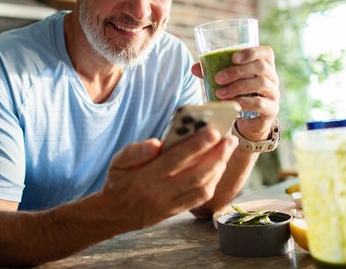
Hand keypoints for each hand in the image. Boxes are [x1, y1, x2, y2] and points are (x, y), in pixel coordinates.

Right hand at [100, 130, 237, 230]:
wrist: (116, 214)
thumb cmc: (119, 181)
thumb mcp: (117, 161)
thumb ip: (135, 151)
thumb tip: (156, 144)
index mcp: (144, 178)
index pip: (175, 160)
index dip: (196, 146)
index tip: (213, 132)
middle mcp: (159, 193)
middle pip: (195, 174)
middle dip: (216, 156)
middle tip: (230, 139)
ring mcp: (170, 205)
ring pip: (201, 188)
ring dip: (218, 168)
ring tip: (227, 150)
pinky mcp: (176, 211)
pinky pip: (200, 198)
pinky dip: (213, 182)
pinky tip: (219, 167)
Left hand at [191, 45, 279, 141]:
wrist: (250, 120)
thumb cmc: (239, 94)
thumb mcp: (227, 82)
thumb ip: (213, 73)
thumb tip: (194, 68)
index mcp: (264, 65)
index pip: (266, 52)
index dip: (251, 52)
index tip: (233, 58)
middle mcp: (272, 78)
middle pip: (260, 67)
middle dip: (237, 71)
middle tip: (218, 78)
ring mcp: (273, 93)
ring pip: (260, 84)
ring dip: (238, 87)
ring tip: (220, 93)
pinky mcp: (271, 109)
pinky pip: (260, 103)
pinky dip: (244, 102)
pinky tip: (231, 104)